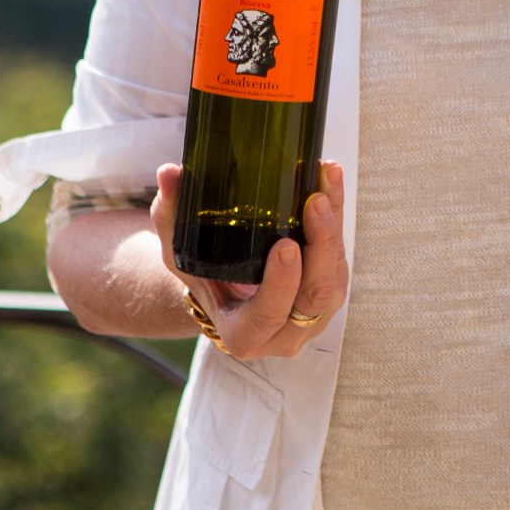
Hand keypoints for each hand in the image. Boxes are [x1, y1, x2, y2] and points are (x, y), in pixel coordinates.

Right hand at [148, 160, 348, 359]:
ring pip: (335, 278)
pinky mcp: (329, 296)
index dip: (281, 284)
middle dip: (321, 246)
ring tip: (328, 179)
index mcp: (243, 335)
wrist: (222, 287)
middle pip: (315, 296)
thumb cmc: (198, 272)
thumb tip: (169, 173)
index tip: (285, 244)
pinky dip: (338, 221)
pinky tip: (331, 185)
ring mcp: (311, 319)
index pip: (268, 315)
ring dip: (334, 227)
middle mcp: (283, 335)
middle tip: (315, 201)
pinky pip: (341, 261)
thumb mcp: (178, 249)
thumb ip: (171, 213)